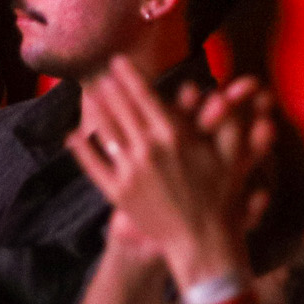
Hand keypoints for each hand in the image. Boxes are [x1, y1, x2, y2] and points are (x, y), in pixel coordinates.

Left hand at [66, 57, 273, 283]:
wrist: (202, 242)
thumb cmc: (221, 197)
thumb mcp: (232, 155)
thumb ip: (227, 122)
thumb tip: (223, 93)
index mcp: (174, 136)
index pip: (145, 96)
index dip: (129, 76)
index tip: (117, 61)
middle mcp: (148, 149)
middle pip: (121, 109)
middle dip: (110, 88)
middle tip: (99, 74)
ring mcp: (130, 172)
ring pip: (106, 132)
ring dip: (95, 110)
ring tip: (88, 95)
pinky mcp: (119, 193)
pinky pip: (95, 166)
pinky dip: (82, 150)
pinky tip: (71, 136)